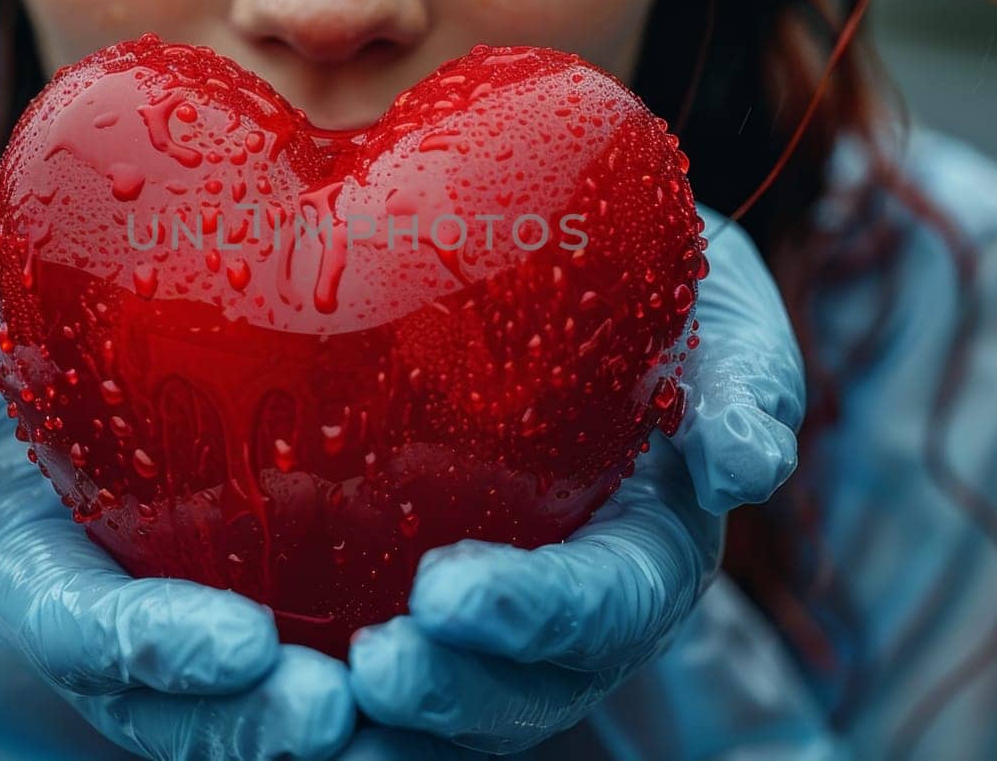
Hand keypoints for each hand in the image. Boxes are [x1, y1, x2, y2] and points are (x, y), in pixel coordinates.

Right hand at [0, 181, 355, 759]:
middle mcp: (113, 600)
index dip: (147, 654)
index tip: (241, 648)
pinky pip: (329, 632)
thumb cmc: (17, 274)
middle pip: (173, 706)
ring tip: (412, 699)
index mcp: (27, 556)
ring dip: (332, 718)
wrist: (108, 266)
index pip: (76, 630)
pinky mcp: (279, 565)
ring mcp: (197, 590)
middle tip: (340, 716)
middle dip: (245, 725)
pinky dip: (388, 655)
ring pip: (258, 697)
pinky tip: (462, 645)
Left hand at [346, 207, 804, 753]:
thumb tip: (744, 469)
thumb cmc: (651, 291)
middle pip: (526, 691)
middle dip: (454, 693)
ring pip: (448, 712)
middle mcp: (575, 613)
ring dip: (386, 726)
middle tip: (373, 668)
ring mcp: (496, 622)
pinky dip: (322, 698)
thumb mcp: (718, 314)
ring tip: (301, 705)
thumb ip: (746, 381)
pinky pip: (376, 680)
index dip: (538, 614)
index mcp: (650, 554)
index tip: (446, 592)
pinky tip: (250, 678)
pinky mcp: (412, 601)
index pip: (609, 607)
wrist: (564, 281)